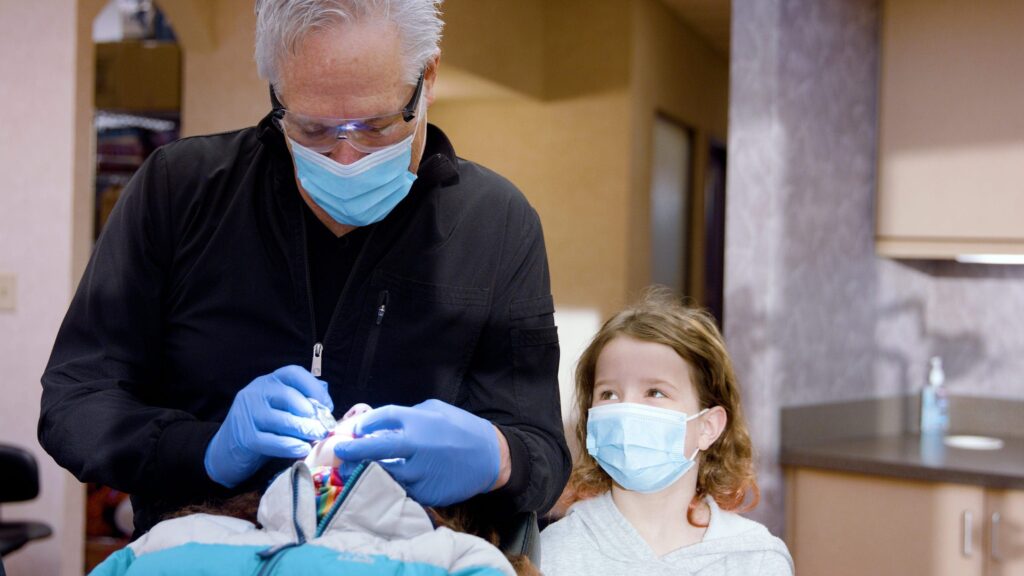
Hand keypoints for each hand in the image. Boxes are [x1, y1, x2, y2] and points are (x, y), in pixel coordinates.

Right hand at [205, 365, 332, 487]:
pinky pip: (272, 441)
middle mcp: (256, 392)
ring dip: (303, 430)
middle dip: (311, 413)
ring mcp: (247, 413)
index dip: (314, 387)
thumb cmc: (263, 426)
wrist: (228, 449)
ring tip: (316, 438)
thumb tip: (325, 403)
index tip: (327, 405)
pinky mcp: (245, 436)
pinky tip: (302, 449)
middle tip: (323, 427)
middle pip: (288, 396)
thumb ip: (301, 401)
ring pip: (281, 420)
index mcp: (269, 381)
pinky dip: (290, 446)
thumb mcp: (280, 408)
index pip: (293, 373)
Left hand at [333, 399, 499, 506]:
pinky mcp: (426, 492)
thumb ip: (409, 415)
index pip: (381, 418)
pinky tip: (378, 482)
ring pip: (383, 474)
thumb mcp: (437, 410)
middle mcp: (417, 446)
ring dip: (365, 472)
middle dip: (353, 450)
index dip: (364, 424)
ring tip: (352, 469)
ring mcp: (421, 472)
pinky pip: (399, 489)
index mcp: (419, 421)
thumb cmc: (463, 429)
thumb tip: (383, 424)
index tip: (355, 430)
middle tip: (340, 450)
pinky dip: (387, 485)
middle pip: (375, 449)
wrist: (492, 458)